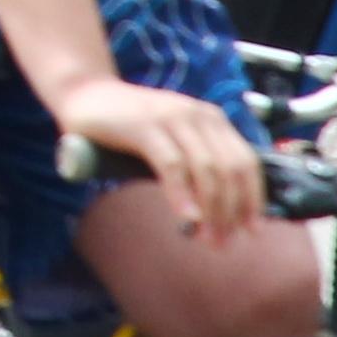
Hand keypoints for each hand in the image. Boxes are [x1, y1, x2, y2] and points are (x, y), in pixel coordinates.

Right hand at [52, 72, 267, 246]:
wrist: (84, 93)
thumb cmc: (128, 125)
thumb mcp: (171, 141)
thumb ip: (193, 165)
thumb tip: (218, 210)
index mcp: (211, 119)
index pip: (246, 162)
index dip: (253, 199)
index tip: (252, 231)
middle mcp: (198, 115)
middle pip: (230, 170)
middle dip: (232, 212)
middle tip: (224, 244)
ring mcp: (172, 117)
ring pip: (207, 170)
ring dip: (212, 211)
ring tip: (208, 240)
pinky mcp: (144, 126)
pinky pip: (172, 166)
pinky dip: (183, 196)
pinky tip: (187, 219)